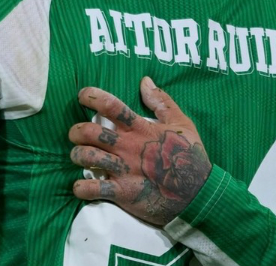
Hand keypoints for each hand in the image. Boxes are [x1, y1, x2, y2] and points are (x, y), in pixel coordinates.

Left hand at [69, 77, 210, 225]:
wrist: (200, 194)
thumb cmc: (189, 156)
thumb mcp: (182, 124)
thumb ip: (162, 101)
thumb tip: (145, 80)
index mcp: (140, 128)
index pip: (110, 105)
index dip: (91, 96)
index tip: (82, 95)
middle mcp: (128, 147)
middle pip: (89, 131)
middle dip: (76, 131)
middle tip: (77, 134)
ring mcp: (124, 170)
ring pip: (86, 157)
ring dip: (77, 155)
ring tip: (79, 156)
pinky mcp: (123, 193)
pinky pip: (92, 189)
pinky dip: (81, 188)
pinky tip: (81, 186)